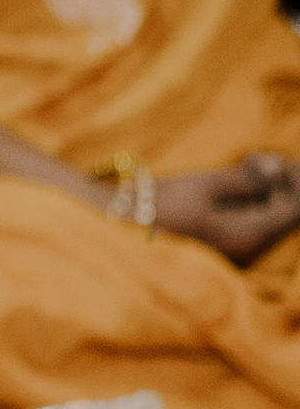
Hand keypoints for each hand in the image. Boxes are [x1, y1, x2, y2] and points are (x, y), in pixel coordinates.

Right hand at [152, 154, 299, 263]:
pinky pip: (254, 222)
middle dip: (279, 182)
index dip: (294, 179)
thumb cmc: (163, 205)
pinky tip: (233, 181)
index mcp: (248, 235)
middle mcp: (249, 250)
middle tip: (253, 155)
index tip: (273, 158)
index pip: (295, 208)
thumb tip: (278, 169)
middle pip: (285, 214)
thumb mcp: (208, 183)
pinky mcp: (227, 248)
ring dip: (265, 189)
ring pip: (270, 217)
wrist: (125, 231)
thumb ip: (250, 177)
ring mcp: (239, 252)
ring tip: (243, 161)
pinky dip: (251, 200)